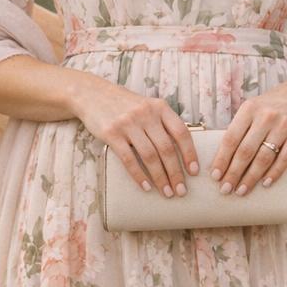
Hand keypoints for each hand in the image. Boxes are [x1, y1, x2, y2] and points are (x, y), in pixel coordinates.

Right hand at [73, 78, 198, 197]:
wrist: (92, 93)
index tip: (194, 172)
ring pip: (149, 156)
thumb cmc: (125, 105)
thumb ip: (163, 123)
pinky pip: (129, 159)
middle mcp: (146, 114)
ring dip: (160, 178)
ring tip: (166, 192)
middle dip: (176, 173)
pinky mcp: (112, 133)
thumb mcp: (147, 106)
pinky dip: (139, 176)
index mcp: (160, 107)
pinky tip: (146, 187)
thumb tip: (181, 153)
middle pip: (166, 148)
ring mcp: (128, 123)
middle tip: (181, 191)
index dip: (190, 154)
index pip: (181, 132)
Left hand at [210, 75, 286, 196]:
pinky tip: (264, 184)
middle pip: (245, 151)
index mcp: (249, 109)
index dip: (222, 159)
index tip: (214, 176)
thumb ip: (242, 126)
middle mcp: (265, 117)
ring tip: (241, 190)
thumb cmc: (275, 103)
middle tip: (225, 189)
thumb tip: (224, 155)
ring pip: (263, 158)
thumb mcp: (255, 106)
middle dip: (233, 173)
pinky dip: (273, 173)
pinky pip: (284, 159)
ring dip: (251, 178)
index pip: (231, 138)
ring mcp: (283, 126)